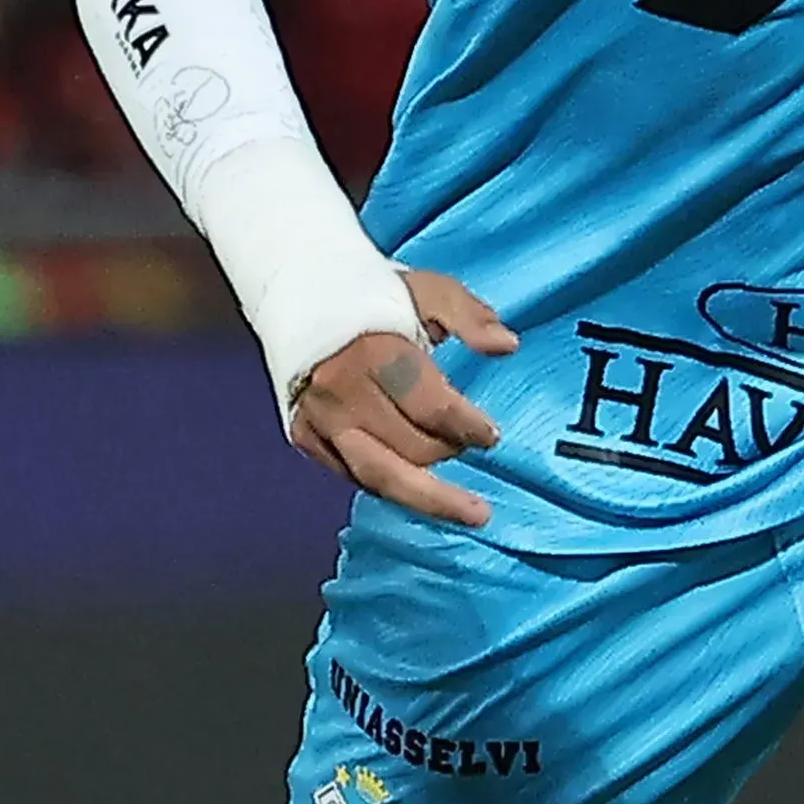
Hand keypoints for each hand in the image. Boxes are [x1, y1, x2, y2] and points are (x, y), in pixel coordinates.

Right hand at [287, 267, 519, 525]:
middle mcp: (342, 392)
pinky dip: (391, 486)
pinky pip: (354, 476)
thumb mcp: (427, 289)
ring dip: (430, 499)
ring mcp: (319, 419)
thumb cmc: (370, 292)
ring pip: (381, 477)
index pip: (432, 408)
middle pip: (411, 448)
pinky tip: (420, 491)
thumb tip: (507, 345)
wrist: (295, 290)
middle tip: (470, 444)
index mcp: (374, 353)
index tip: (492, 435)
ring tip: (471, 513)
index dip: (469, 427)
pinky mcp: (305, 436)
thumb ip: (469, 316)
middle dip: (450, 451)